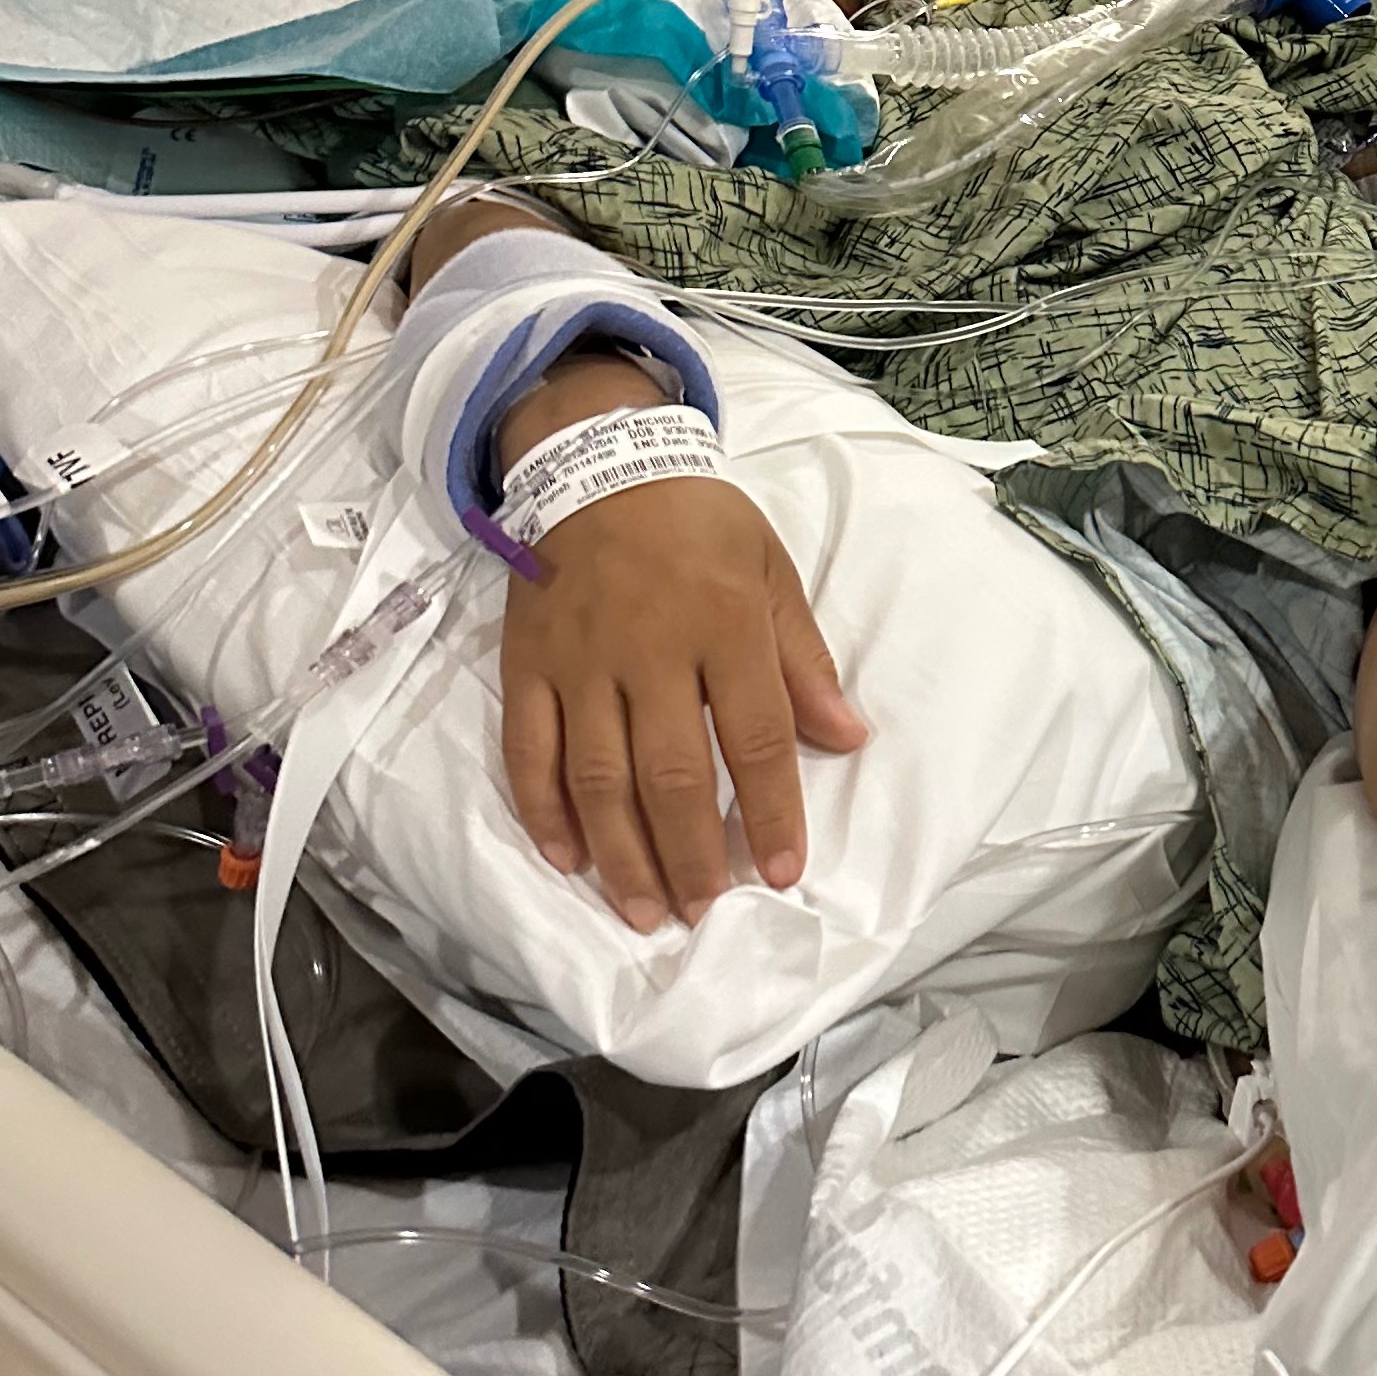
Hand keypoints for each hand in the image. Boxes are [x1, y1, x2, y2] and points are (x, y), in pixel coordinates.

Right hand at [494, 361, 862, 928]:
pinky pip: (529, 749)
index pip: (755, 738)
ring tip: (644, 911)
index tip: (783, 873)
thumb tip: (848, 737)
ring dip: (621, 854)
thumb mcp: (771, 571)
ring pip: (597, 777)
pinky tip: (566, 858)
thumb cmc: (698, 525)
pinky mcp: (528, 664)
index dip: (769, 813)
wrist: (599, 463)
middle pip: (670, 774)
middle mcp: (650, 651)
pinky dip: (542, 809)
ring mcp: (581, 662)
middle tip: (702, 912)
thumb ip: (804, 662)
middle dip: (689, 854)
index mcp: (724, 626)